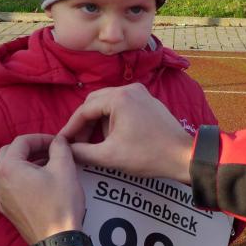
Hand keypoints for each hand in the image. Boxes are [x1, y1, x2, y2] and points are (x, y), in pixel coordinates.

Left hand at [0, 134, 84, 244]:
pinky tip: (42, 183)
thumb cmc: (60, 203)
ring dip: (27, 162)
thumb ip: (59, 147)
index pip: (22, 141)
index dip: (41, 138)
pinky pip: (11, 185)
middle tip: (51, 150)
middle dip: (31, 148)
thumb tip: (57, 141)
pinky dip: (24, 178)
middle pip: (10, 153)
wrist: (57, 240)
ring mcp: (0, 197)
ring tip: (48, 164)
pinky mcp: (7, 209)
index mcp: (8, 168)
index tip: (57, 142)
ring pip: (9, 169)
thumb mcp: (65, 169)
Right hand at [58, 83, 193, 183]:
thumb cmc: (148, 155)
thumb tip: (66, 150)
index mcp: (118, 98)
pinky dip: (113, 120)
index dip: (71, 128)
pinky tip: (112, 138)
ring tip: (95, 144)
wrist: (183, 156)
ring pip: (108, 104)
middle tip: (76, 143)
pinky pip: (122, 106)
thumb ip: (83, 152)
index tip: (62, 142)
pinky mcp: (148, 101)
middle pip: (95, 102)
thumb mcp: (110, 156)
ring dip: (99, 122)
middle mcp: (129, 89)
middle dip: (84, 123)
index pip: (84, 110)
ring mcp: (141, 93)